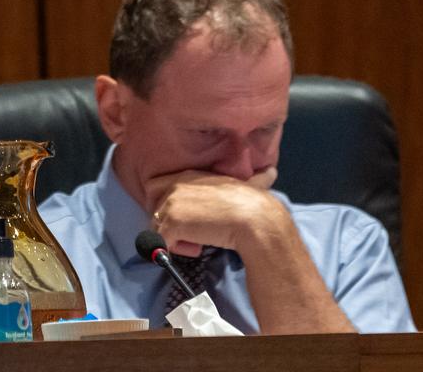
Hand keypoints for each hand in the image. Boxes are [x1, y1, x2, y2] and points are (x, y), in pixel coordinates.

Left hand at [146, 167, 286, 256]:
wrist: (256, 219)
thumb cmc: (255, 205)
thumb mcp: (244, 184)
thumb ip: (248, 179)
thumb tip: (271, 173)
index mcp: (188, 175)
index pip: (156, 185)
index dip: (164, 202)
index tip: (183, 216)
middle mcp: (174, 185)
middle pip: (151, 204)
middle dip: (163, 219)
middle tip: (186, 231)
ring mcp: (170, 204)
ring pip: (156, 225)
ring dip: (173, 236)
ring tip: (198, 241)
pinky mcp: (171, 223)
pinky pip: (161, 241)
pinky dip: (176, 248)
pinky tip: (197, 249)